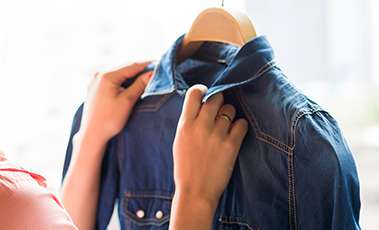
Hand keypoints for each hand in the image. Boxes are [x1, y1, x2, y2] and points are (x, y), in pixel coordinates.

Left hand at [78, 61, 152, 143]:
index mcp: (106, 76)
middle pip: (124, 68)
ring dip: (131, 75)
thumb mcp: (127, 101)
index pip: (131, 66)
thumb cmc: (109, 120)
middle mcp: (99, 75)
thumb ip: (140, 85)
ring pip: (118, 74)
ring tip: (145, 77)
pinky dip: (123, 81)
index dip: (146, 65)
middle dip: (139, 70)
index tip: (159, 63)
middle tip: (154, 70)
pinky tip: (131, 84)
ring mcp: (95, 81)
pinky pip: (112, 80)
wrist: (92, 135)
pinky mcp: (94, 88)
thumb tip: (151, 73)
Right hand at [170, 84, 247, 229]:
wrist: (195, 192)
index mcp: (185, 124)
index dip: (202, 90)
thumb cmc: (185, 167)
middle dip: (219, 102)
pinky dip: (240, 126)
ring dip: (230, 115)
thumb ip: (188, 122)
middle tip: (219, 112)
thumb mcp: (179, 140)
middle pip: (216, 97)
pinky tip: (235, 134)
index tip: (206, 94)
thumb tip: (200, 106)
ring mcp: (217, 134)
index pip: (194, 93)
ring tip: (226, 126)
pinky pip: (242, 124)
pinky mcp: (231, 145)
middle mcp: (201, 125)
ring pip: (230, 109)